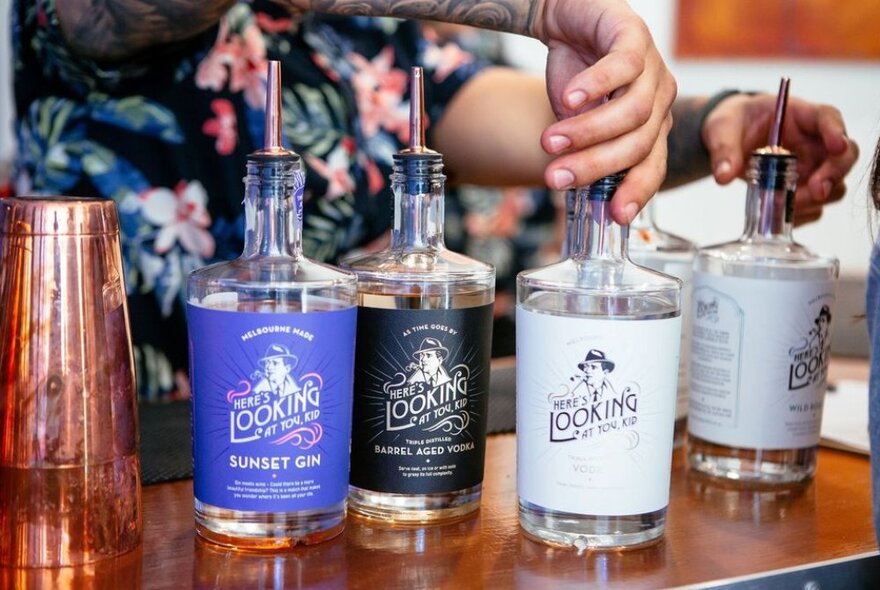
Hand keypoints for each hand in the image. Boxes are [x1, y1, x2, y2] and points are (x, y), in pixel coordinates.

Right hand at [532, 0, 676, 224]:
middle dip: (594, 165)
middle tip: (555, 178)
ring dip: (586, 131)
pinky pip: (622, 67)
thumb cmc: (575, 76)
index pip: (653, 166)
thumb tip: (569, 186)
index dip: (637, 191)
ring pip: (631, 112)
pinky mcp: (635, 37)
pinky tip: (567, 98)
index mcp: (651, 127)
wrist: (568, 20)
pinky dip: (593, 86)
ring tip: (550, 140)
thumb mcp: (576, 124)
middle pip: (638, 144)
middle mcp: (659, 101)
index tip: (614, 216)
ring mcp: (653, 69)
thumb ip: (581, 152)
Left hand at [702, 93, 858, 224]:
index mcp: (799, 115)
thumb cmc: (732, 122)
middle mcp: (814, 142)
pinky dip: (801, 214)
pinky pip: (814, 206)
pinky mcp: (802, 188)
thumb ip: (724, 149)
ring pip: (834, 186)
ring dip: (815, 199)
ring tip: (786, 205)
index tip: (837, 146)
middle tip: (815, 190)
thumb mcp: (722, 129)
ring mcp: (812, 167)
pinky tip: (780, 216)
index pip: (828, 117)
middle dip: (833, 174)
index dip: (836, 131)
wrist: (728, 137)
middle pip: (844, 156)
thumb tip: (724, 176)